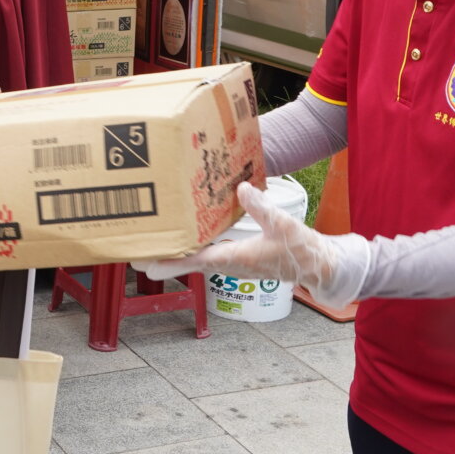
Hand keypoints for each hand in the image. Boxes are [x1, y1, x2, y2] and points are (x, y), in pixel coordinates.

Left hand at [140, 182, 361, 308]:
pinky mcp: (238, 260)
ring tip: (152, 251)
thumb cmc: (302, 248)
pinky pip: (209, 256)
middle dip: (165, 261)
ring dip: (177, 257)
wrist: (318, 265)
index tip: (149, 264)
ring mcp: (233, 264)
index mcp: (237, 258)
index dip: (173, 262)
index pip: (198, 261)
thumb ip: (261, 205)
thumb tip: (240, 188)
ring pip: (198, 261)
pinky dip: (194, 251)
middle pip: (190, 263)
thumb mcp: (283, 224)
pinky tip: (186, 242)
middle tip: (136, 259)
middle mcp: (230, 264)